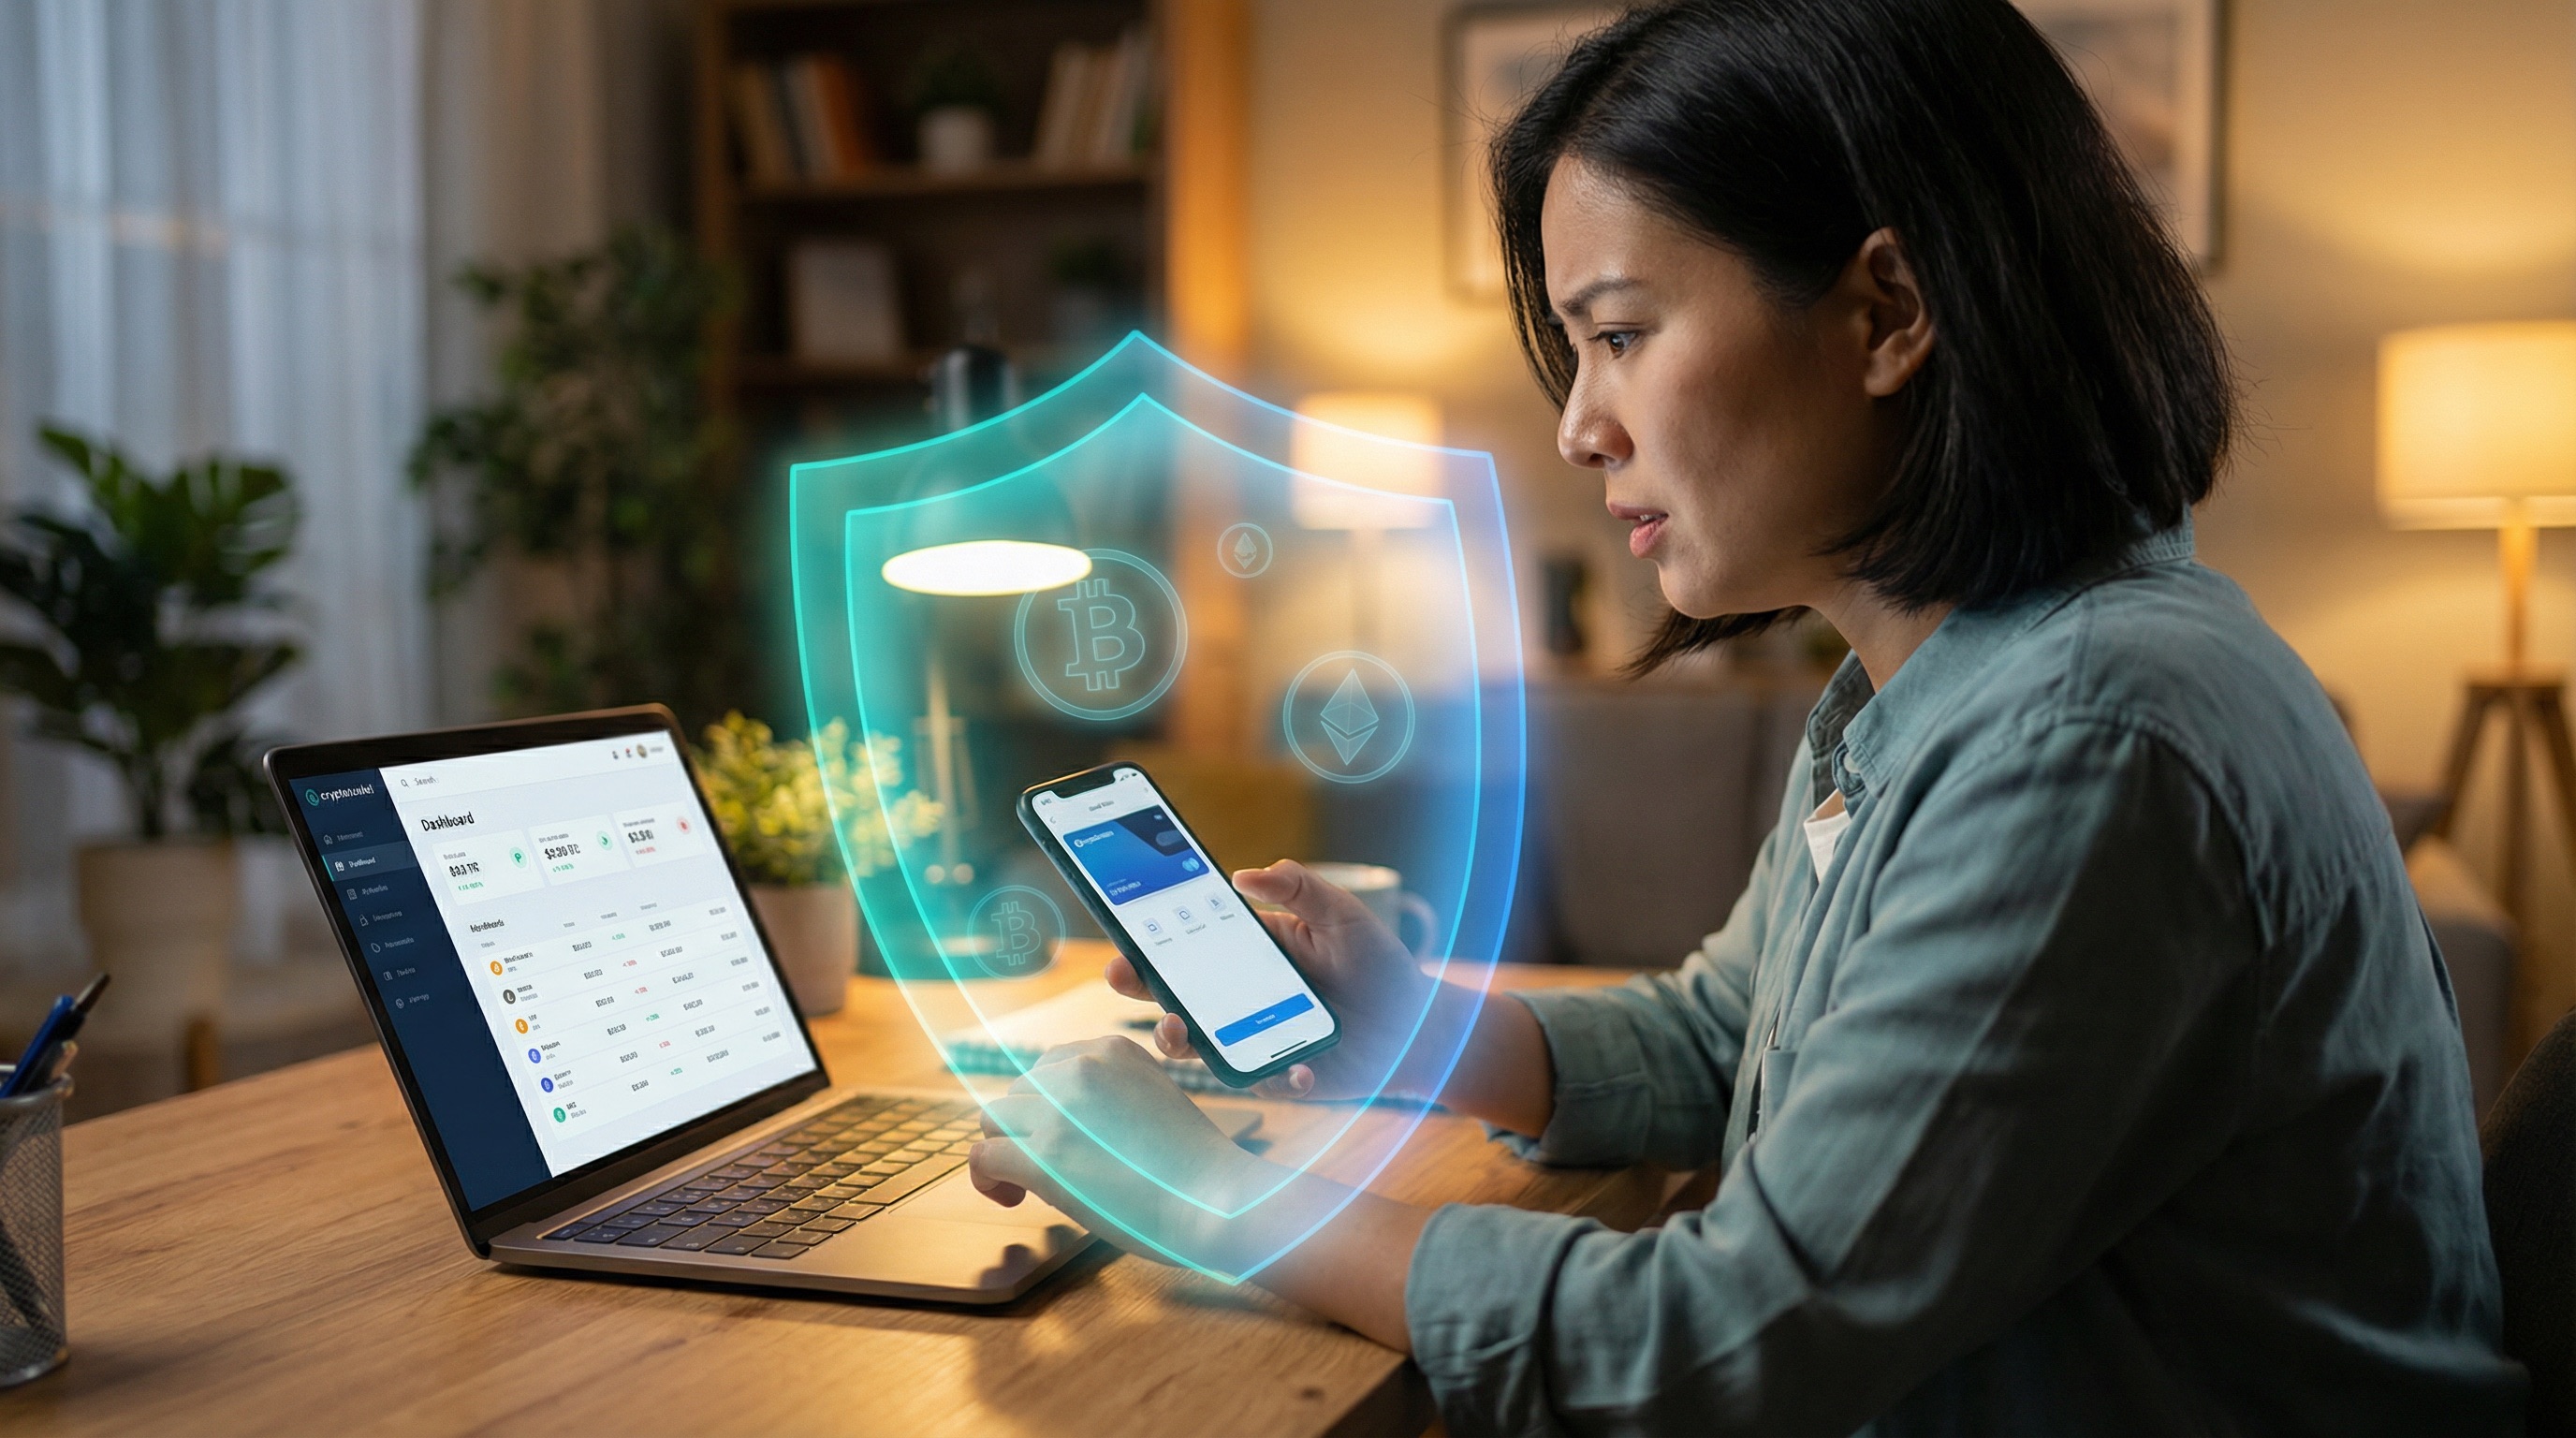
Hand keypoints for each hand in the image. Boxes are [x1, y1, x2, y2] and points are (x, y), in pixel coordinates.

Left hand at [969, 1036, 1277, 1264]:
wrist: (1217, 1198)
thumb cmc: (1196, 1166)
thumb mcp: (1153, 1100)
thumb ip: (1108, 1097)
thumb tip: (1061, 1123)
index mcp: (1109, 1050)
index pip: (1047, 1069)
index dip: (1046, 1109)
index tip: (1066, 1141)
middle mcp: (1079, 1067)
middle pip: (1017, 1094)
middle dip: (1026, 1132)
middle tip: (1055, 1171)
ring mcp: (1059, 1109)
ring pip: (993, 1120)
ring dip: (1005, 1151)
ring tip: (1027, 1186)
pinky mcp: (1045, 1155)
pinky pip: (983, 1157)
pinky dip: (986, 1180)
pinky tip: (1012, 1197)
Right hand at [1105, 859, 1437, 1100]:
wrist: (1419, 1024)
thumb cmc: (1376, 964)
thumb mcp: (1342, 915)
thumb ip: (1299, 887)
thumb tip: (1243, 874)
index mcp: (1247, 954)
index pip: (1186, 946)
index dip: (1148, 942)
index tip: (1124, 936)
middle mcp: (1241, 1000)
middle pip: (1174, 996)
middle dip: (1141, 989)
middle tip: (1126, 978)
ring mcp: (1256, 1041)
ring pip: (1198, 1047)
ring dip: (1179, 1040)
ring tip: (1180, 1029)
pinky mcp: (1283, 1076)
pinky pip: (1265, 1083)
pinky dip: (1276, 1078)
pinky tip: (1298, 1068)